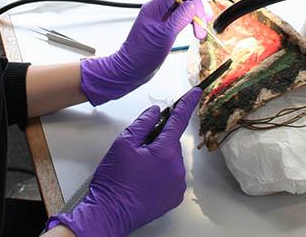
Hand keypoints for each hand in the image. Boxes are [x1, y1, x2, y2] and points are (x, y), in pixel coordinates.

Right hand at [46, 88, 202, 236]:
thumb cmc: (114, 180)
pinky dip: (162, 173)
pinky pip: (172, 176)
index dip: (187, 104)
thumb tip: (155, 112)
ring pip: (171, 160)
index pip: (179, 121)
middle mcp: (177, 168)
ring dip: (159, 158)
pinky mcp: (174, 197)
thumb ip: (142, 123)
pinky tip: (144, 179)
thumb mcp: (123, 144)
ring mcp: (177, 185)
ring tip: (138, 169)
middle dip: (158, 141)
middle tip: (137, 149)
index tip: (195, 93)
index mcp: (165, 152)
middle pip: (171, 143)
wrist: (109, 213)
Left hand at [80, 0, 209, 105]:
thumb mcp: (163, 36)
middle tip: (204, 25)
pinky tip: (197, 31)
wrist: (132, 69)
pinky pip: (184, 18)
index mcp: (156, 6)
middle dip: (198, 9)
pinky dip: (193, 23)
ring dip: (198, 17)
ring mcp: (165, 18)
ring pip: (187, 9)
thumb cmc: (142, 54)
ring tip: (201, 31)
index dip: (195, 1)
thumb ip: (179, 19)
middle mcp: (160, 9)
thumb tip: (192, 5)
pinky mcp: (168, 27)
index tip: (202, 17)